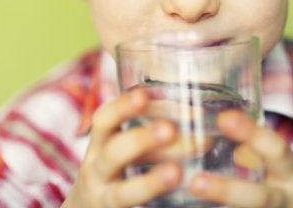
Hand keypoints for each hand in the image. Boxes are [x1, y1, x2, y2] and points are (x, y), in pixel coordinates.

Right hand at [62, 88, 181, 207]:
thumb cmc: (117, 170)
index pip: (105, 120)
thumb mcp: (122, 146)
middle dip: (140, 140)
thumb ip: (150, 130)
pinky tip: (178, 197)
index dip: (121, 107)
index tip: (143, 95)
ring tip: (177, 173)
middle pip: (112, 153)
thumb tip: (195, 112)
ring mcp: (104, 198)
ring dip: (151, 182)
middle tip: (170, 129)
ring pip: (122, 192)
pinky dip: (151, 200)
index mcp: (100, 144)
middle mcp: (97, 170)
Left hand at [187, 110, 292, 207]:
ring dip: (221, 207)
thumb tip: (213, 122)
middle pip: (260, 199)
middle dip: (227, 191)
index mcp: (291, 176)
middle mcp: (288, 201)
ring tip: (191, 201)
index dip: (252, 134)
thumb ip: (254, 152)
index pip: (276, 151)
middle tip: (194, 182)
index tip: (225, 117)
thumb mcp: (284, 169)